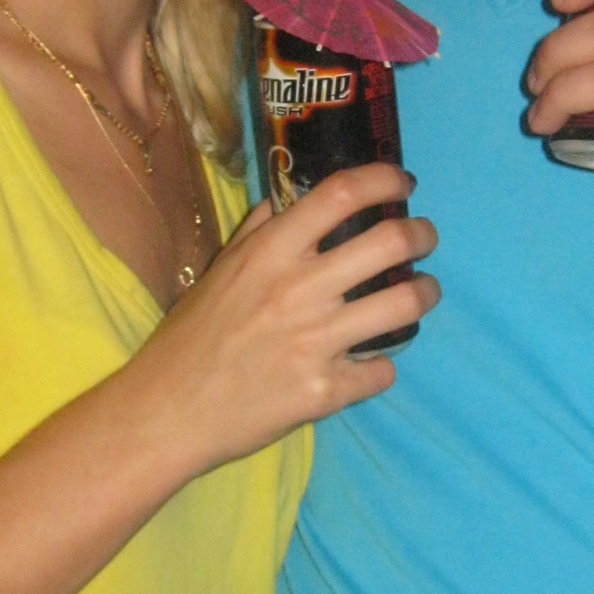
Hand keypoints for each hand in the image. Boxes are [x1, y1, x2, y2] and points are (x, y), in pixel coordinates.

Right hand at [128, 162, 438, 471]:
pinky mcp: (325, 391)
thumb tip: (289, 198)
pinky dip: (383, 365)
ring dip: (425, 294)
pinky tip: (371, 362)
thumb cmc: (190, 337)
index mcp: (270, 253)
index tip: (402, 184)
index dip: (384, 180)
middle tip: (424, 239)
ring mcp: (316, 343)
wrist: (168, 412)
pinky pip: (383, 370)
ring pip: (405, 305)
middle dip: (422, 235)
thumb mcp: (219, 271)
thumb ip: (257, 231)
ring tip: (422, 293)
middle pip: (390, 243)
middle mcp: (299, 290)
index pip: (341, 194)